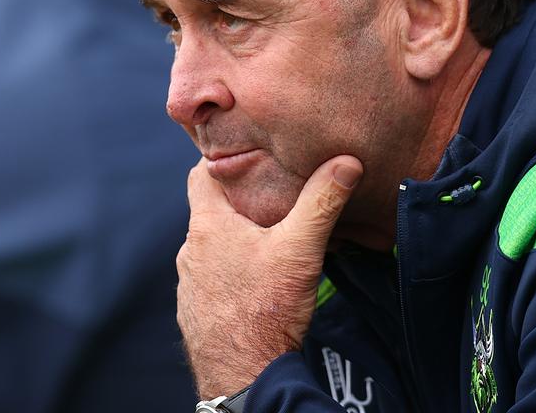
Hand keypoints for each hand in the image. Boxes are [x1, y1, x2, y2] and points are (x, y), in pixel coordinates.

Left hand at [177, 155, 363, 398]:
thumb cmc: (266, 310)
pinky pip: (213, 279)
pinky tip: (258, 282)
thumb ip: (322, 202)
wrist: (243, 376)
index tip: (250, 159)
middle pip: (211, 212)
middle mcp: (190, 251)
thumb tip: (345, 163)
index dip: (223, 161)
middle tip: (272, 198)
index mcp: (208, 226)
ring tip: (269, 241)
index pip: (201, 174)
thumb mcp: (301, 249)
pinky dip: (231, 273)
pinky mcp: (196, 311)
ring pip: (212, 247)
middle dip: (239, 203)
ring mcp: (190, 284)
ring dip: (235, 241)